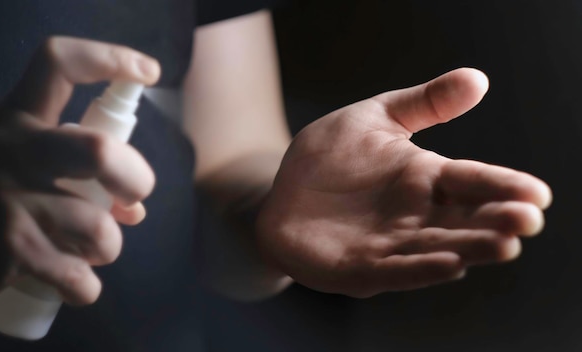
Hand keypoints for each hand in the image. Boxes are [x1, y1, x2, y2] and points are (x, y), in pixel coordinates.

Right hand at [0, 36, 158, 306]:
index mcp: (19, 117)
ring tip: (90, 248)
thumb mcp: (28, 164)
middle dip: (136, 179)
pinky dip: (85, 286)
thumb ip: (82, 173)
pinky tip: (73, 281)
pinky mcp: (8, 251)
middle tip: (134, 196)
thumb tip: (134, 209)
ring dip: (108, 247)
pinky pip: (79, 277)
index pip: (60, 64)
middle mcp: (13, 150)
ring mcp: (8, 200)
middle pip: (101, 152)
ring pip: (100, 229)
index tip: (150, 71)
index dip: (110, 59)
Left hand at [256, 68, 551, 297]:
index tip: (537, 192)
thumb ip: (424, 103)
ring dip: (467, 249)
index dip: (502, 186)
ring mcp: (387, 245)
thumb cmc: (330, 157)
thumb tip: (478, 79)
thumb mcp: (374, 118)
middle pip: (461, 221)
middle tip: (527, 221)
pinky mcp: (357, 268)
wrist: (281, 189)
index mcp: (424, 179)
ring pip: (434, 249)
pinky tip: (448, 265)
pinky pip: (391, 271)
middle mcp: (413, 216)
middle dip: (494, 223)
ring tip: (501, 246)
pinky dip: (419, 269)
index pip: (470, 182)